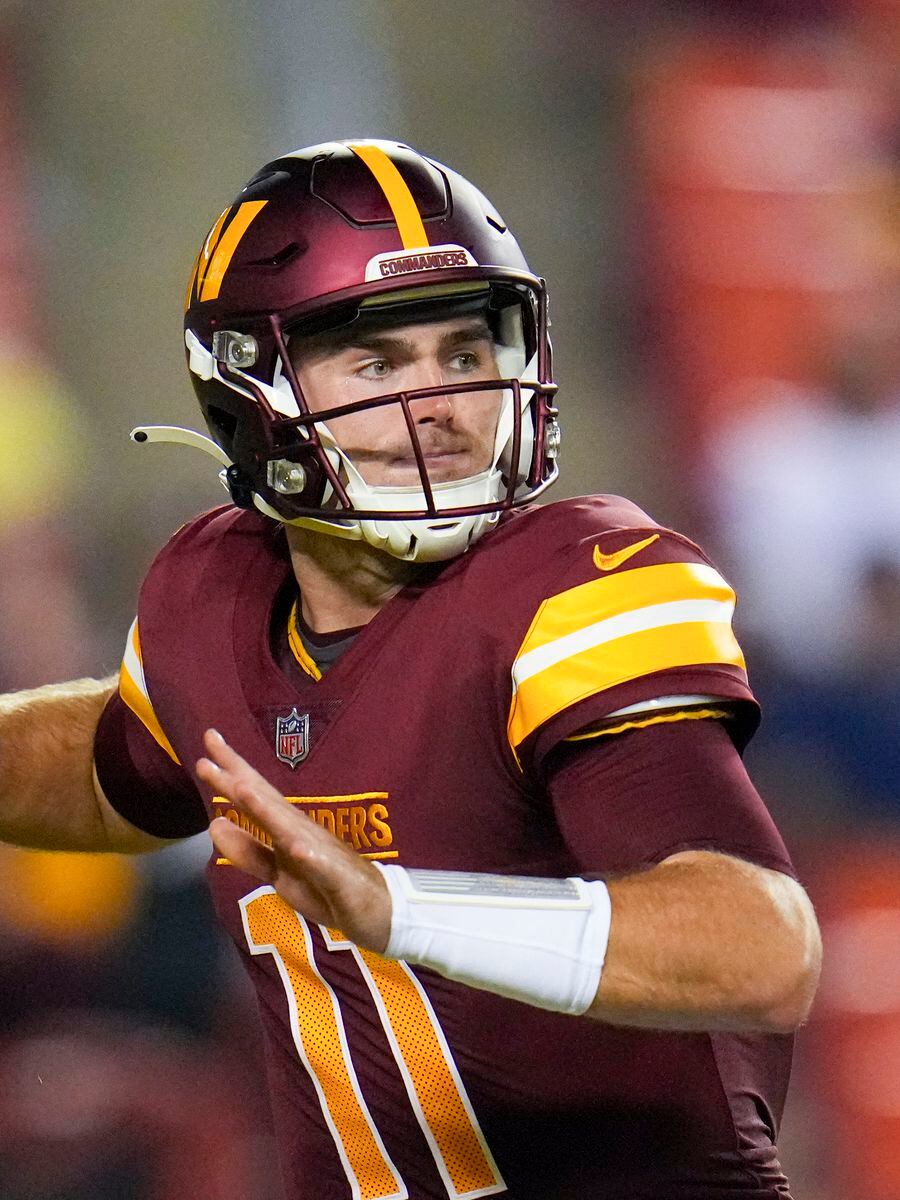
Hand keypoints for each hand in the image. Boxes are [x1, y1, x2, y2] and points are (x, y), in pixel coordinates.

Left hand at [196, 729, 391, 952]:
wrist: (377, 909)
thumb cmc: (325, 886)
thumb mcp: (279, 873)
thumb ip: (248, 851)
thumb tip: (215, 824)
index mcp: (285, 829)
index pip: (255, 794)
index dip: (230, 770)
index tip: (208, 741)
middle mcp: (301, 832)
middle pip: (267, 801)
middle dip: (239, 776)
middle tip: (210, 746)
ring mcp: (321, 854)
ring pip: (290, 830)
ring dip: (267, 809)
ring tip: (243, 790)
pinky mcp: (338, 880)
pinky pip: (323, 869)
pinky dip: (310, 858)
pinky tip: (298, 848)